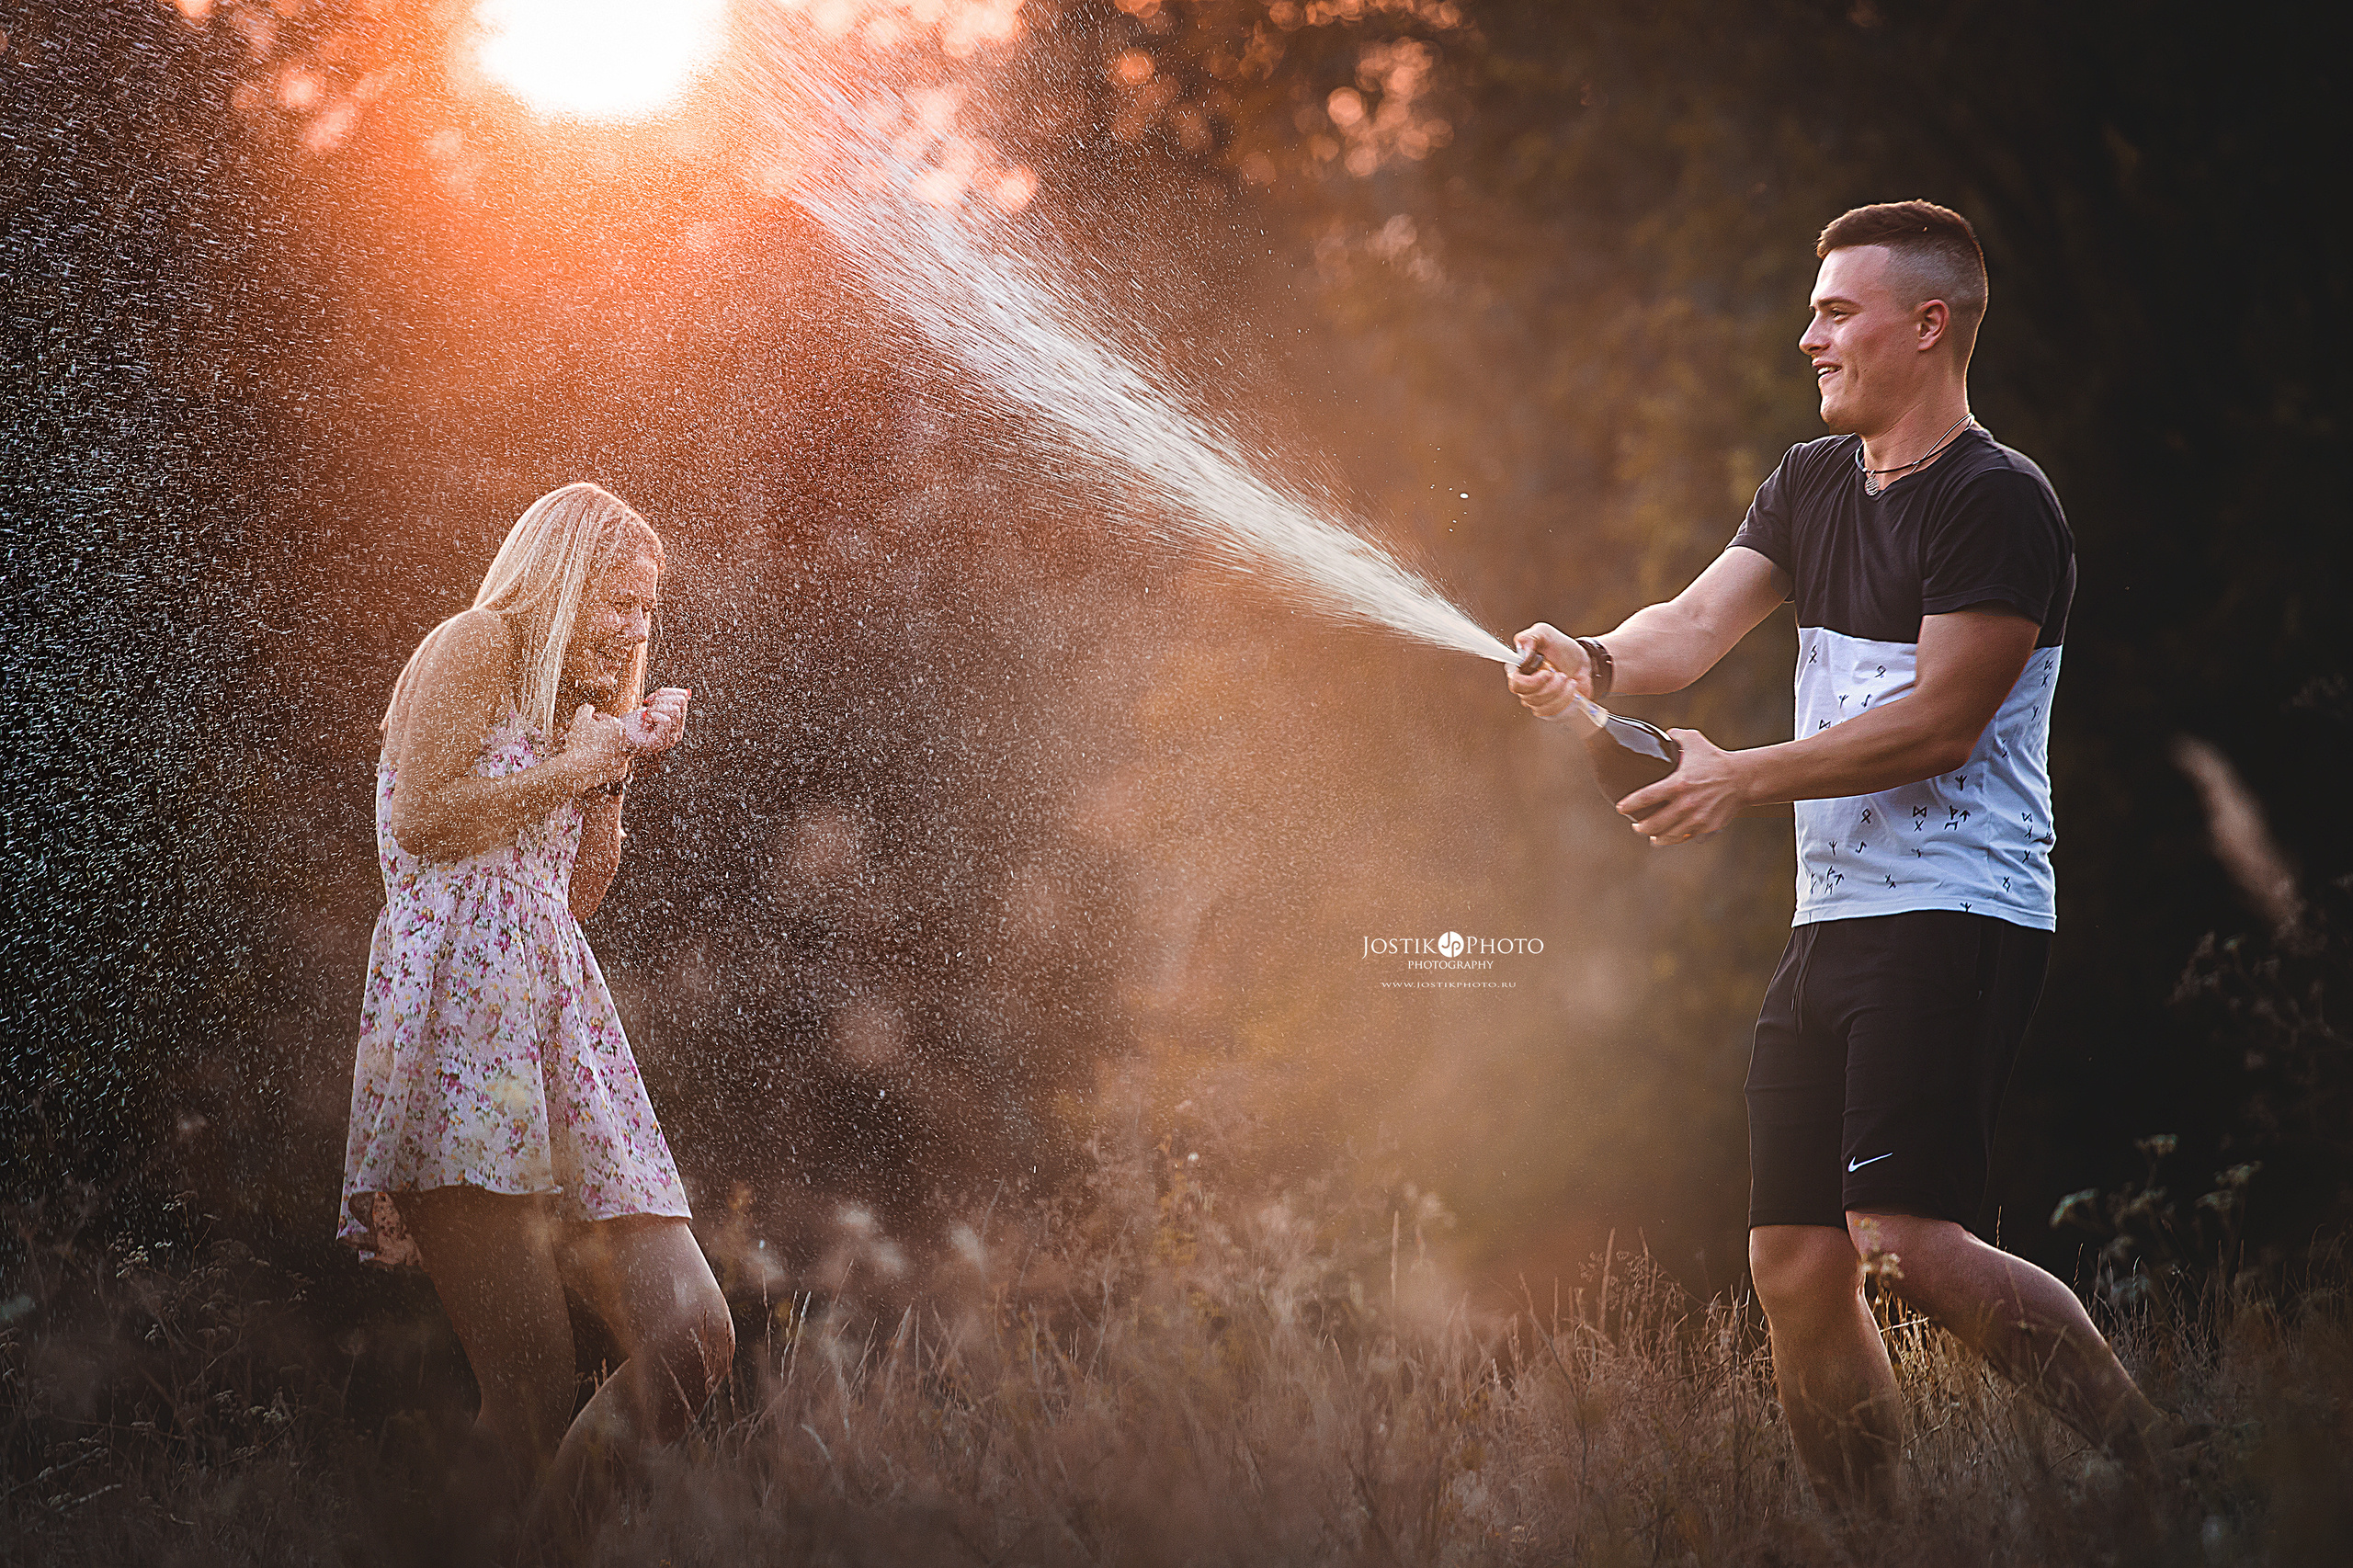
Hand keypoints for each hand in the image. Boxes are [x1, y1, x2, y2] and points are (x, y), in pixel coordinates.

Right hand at [560, 702, 632, 787]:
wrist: (579, 769)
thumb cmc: (581, 742)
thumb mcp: (579, 719)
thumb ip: (585, 709)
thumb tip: (589, 708)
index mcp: (619, 727)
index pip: (604, 721)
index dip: (591, 722)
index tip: (583, 727)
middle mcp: (626, 742)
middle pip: (609, 736)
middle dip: (597, 736)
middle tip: (583, 740)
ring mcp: (624, 757)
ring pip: (611, 751)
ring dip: (600, 750)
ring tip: (585, 752)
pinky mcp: (619, 771)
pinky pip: (611, 766)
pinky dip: (602, 764)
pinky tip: (591, 763)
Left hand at [621, 686, 691, 755]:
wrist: (615, 736)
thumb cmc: (632, 723)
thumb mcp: (652, 708)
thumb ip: (668, 701)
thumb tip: (687, 692)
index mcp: (677, 724)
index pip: (683, 697)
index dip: (666, 692)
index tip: (651, 699)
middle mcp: (676, 734)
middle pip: (680, 701)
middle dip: (660, 699)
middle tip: (648, 708)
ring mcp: (669, 740)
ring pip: (674, 710)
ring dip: (656, 708)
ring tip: (646, 717)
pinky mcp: (660, 743)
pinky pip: (665, 720)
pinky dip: (653, 715)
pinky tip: (646, 722)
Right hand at [1506, 623, 1593, 720]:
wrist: (1581, 662)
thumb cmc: (1561, 647)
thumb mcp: (1544, 633)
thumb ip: (1528, 638)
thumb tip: (1521, 654)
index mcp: (1519, 669)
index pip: (1515, 682)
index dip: (1530, 682)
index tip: (1547, 673)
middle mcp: (1524, 686)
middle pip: (1529, 696)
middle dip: (1551, 686)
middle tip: (1561, 674)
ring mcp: (1535, 700)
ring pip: (1541, 706)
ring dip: (1560, 692)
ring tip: (1568, 680)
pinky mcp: (1548, 709)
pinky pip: (1551, 713)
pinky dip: (1565, 700)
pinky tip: (1571, 689)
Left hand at [1617, 728, 1746, 844]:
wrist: (1743, 778)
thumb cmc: (1715, 758)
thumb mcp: (1694, 740)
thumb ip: (1675, 735)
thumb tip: (1662, 733)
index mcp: (1678, 784)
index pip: (1646, 797)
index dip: (1630, 805)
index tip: (1620, 808)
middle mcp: (1686, 804)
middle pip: (1654, 823)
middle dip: (1640, 826)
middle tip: (1635, 824)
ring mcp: (1696, 818)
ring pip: (1668, 835)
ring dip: (1655, 836)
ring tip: (1648, 833)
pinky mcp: (1706, 826)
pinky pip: (1685, 836)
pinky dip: (1674, 838)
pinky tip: (1666, 837)